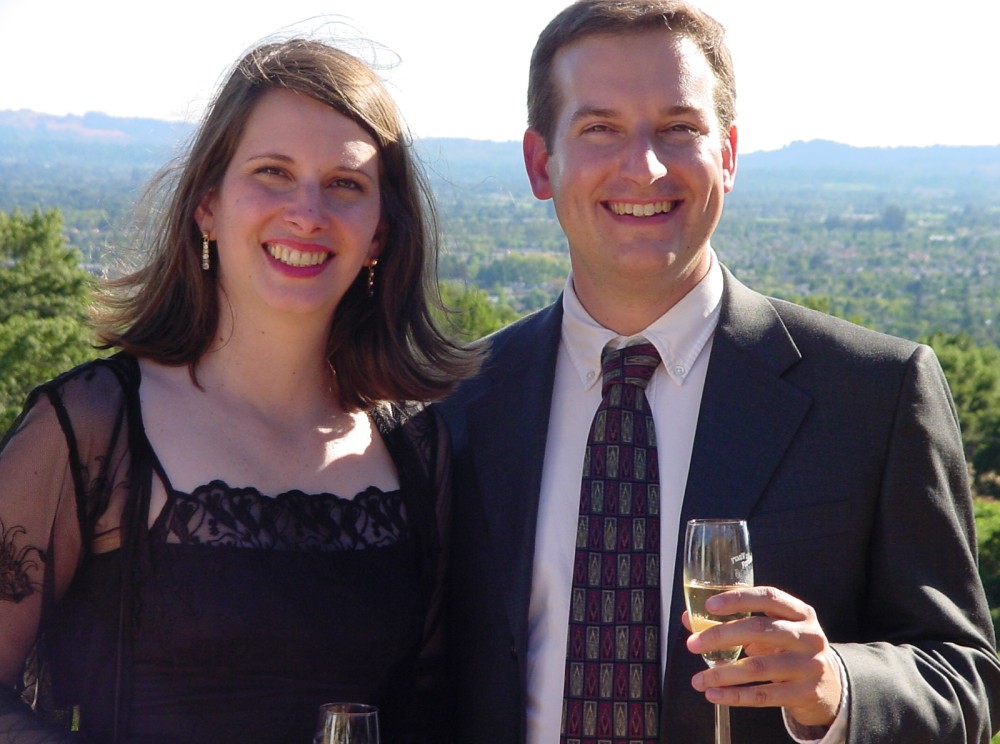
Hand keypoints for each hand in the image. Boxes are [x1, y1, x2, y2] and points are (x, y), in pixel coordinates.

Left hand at [683, 585, 841, 727]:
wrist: (831, 687)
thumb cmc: (792, 651)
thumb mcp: (773, 631)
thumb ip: (735, 622)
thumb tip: (690, 619)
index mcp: (800, 613)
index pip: (768, 597)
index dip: (738, 599)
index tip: (709, 605)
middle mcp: (808, 636)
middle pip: (759, 630)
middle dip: (720, 636)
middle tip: (693, 644)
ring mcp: (809, 665)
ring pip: (758, 667)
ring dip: (723, 673)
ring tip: (698, 679)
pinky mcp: (805, 693)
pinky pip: (764, 695)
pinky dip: (735, 696)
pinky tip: (714, 695)